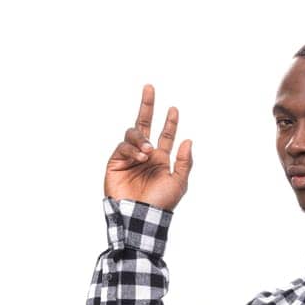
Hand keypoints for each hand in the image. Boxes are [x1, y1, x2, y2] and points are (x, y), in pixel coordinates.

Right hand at [105, 83, 193, 209]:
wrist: (140, 217)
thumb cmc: (160, 203)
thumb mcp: (178, 182)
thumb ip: (184, 161)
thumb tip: (188, 139)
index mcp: (161, 159)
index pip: (166, 135)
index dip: (170, 122)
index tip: (174, 109)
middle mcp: (145, 155)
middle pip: (144, 124)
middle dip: (147, 106)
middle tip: (150, 87)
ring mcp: (129, 158)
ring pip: (133, 134)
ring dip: (141, 138)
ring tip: (148, 151)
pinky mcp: (116, 162)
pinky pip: (122, 146)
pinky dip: (132, 148)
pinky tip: (140, 156)